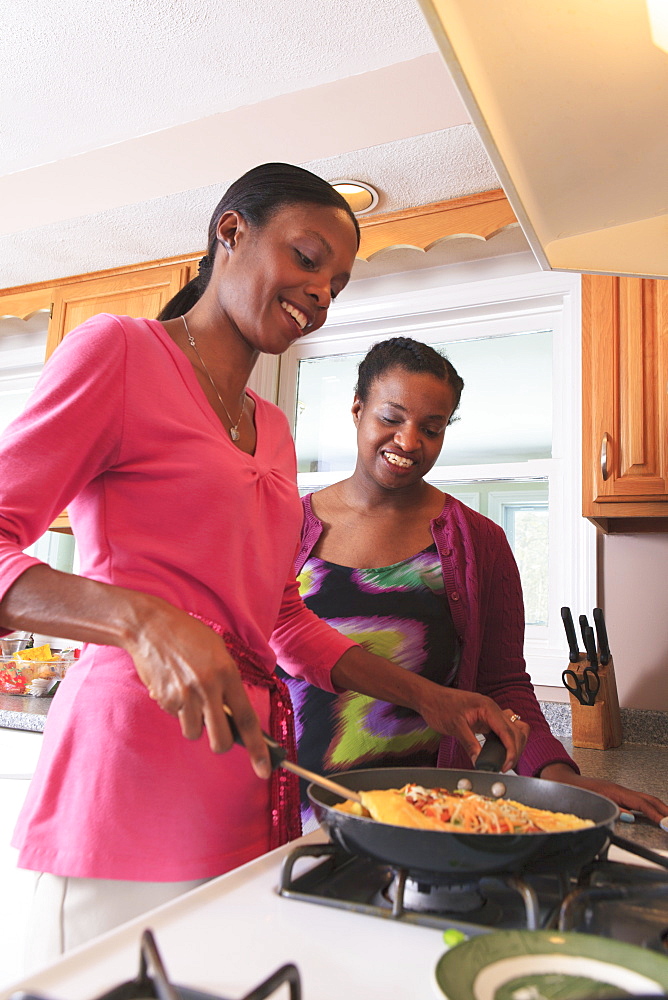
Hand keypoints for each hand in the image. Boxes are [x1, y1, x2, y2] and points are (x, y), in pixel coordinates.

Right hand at [124, 598, 270, 777]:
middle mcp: (207, 688)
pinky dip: (177, 709)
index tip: (265, 770)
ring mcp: (184, 696)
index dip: (258, 749)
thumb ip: (229, 682)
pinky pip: (175, 717)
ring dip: (194, 722)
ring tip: (190, 696)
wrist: (151, 626)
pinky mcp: (164, 699)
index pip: (247, 719)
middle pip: (221, 740)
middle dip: (222, 743)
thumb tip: (234, 716)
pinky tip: (174, 685)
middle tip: (219, 731)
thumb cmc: (189, 636)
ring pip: (194, 732)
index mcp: (227, 674)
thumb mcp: (219, 652)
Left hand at [418, 690, 529, 771]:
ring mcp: (490, 714)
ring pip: (513, 729)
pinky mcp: (485, 719)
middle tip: (504, 766)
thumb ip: (469, 744)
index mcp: (488, 707)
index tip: (506, 765)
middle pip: (515, 731)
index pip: (508, 731)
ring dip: (513, 744)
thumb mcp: (454, 726)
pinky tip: (498, 752)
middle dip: (514, 750)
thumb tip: (480, 761)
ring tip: (504, 760)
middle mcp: (492, 709)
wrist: (429, 697)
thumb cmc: (439, 705)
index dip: (511, 750)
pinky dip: (505, 741)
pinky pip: (502, 730)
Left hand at [540, 764, 667, 824]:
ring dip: (659, 808)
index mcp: (615, 791)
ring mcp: (619, 791)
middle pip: (648, 799)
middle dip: (664, 810)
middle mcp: (620, 789)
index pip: (642, 804)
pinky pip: (637, 800)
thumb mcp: (592, 801)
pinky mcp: (616, 794)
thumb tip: (630, 816)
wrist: (562, 781)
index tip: (667, 823)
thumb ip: (612, 809)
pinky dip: (649, 806)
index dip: (657, 814)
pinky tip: (653, 813)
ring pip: (644, 799)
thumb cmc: (574, 792)